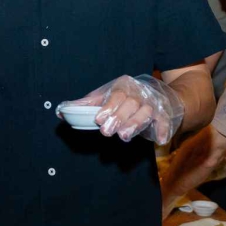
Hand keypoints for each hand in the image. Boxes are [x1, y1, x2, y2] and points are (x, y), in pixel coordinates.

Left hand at [60, 74, 183, 144]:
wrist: (159, 95)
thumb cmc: (125, 96)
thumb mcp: (106, 95)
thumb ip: (86, 105)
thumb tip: (61, 112)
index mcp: (123, 85)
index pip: (116, 95)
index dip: (108, 107)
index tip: (98, 119)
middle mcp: (139, 92)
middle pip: (130, 104)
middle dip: (119, 118)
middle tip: (108, 132)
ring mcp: (152, 103)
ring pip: (146, 112)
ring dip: (135, 124)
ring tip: (125, 136)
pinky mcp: (164, 114)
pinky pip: (165, 121)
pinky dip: (163, 129)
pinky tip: (160, 140)